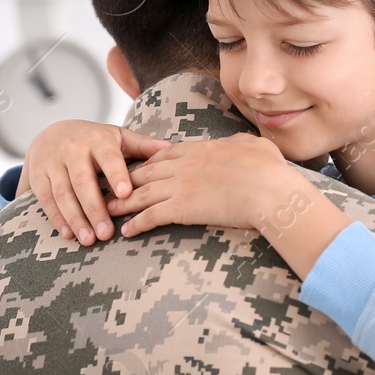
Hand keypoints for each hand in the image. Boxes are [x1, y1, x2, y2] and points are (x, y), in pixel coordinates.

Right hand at [16, 120, 170, 244]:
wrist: (50, 133)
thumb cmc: (94, 140)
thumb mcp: (117, 137)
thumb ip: (142, 145)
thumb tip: (171, 148)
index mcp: (97, 140)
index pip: (108, 158)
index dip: (116, 175)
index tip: (126, 194)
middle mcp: (72, 149)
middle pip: (83, 181)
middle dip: (94, 208)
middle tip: (107, 234)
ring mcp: (52, 163)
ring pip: (63, 193)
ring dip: (75, 219)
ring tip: (89, 240)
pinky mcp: (37, 176)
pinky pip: (46, 200)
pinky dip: (57, 219)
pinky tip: (69, 234)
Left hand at [106, 133, 296, 236]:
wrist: (268, 189)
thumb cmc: (269, 169)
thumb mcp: (254, 145)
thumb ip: (240, 142)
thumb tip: (240, 143)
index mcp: (199, 149)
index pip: (164, 155)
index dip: (147, 163)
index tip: (136, 170)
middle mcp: (183, 165)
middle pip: (145, 172)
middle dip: (124, 180)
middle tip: (109, 188)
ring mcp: (179, 186)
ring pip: (140, 193)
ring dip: (121, 203)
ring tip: (106, 210)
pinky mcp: (180, 208)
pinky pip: (150, 216)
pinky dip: (136, 223)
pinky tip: (127, 231)